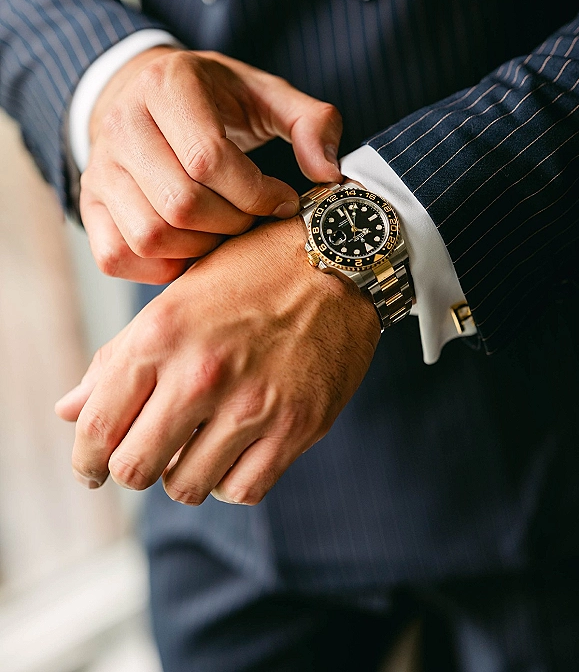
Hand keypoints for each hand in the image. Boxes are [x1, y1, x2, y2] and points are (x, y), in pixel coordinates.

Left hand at [55, 217, 379, 504]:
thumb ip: (118, 357)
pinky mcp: (296, 426)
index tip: (91, 469)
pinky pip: (241, 489)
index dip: (85, 460)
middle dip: (130, 469)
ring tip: (194, 446)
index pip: (98, 426)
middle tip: (144, 457)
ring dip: (181, 474)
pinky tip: (232, 451)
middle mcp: (202, 373)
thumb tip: (68, 410)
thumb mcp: (175, 299)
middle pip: (134, 468)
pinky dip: (228, 479)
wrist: (337, 261)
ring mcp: (252, 404)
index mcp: (161, 335)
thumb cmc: (249, 274)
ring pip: (185, 487)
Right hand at [80, 46, 342, 283]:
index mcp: (167, 86)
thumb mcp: (267, 96)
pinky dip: (162, 268)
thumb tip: (328, 173)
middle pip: (181, 204)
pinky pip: (118, 257)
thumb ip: (311, 123)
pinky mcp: (90, 206)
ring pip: (151, 236)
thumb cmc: (215, 101)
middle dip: (233, 224)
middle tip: (254, 218)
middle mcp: (122, 124)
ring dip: (202, 249)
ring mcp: (99, 169)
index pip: (208, 158)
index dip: (256, 192)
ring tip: (226, 230)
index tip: (282, 200)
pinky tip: (193, 247)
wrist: (148, 97)